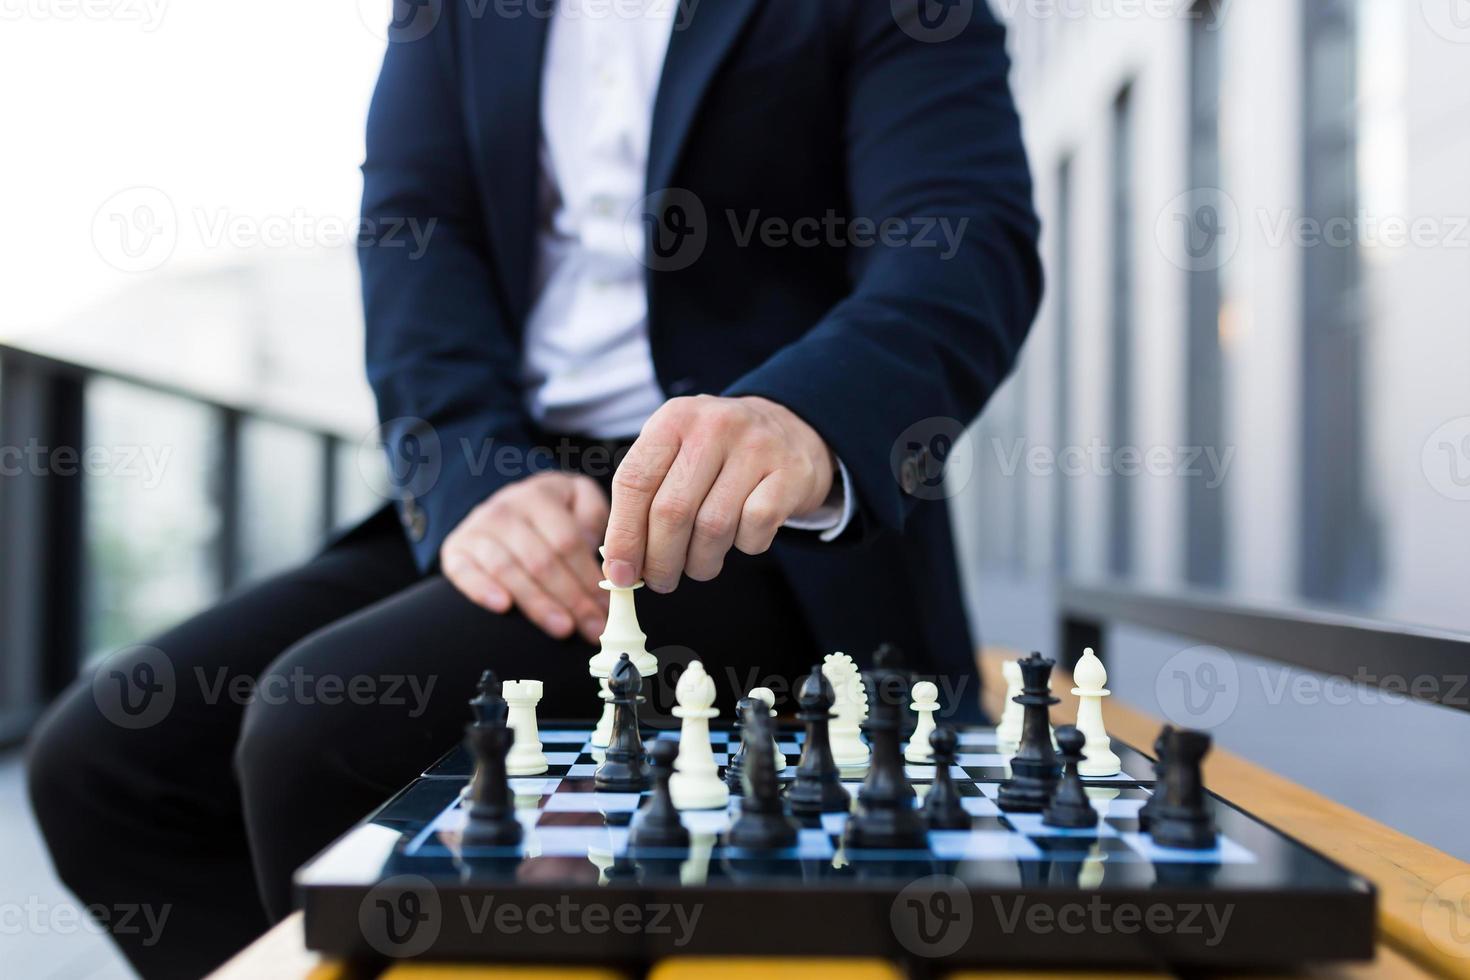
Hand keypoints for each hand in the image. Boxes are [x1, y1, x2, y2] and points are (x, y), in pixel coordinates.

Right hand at [441, 471, 609, 641]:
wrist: (503, 506)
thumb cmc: (549, 512)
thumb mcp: (578, 498)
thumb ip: (596, 517)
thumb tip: (601, 556)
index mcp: (540, 495)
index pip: (567, 541)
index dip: (588, 577)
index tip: (606, 607)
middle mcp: (505, 508)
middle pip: (541, 560)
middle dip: (571, 599)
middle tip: (591, 629)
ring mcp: (476, 529)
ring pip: (508, 569)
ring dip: (538, 603)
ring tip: (562, 628)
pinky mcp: (455, 549)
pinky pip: (464, 571)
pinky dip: (482, 589)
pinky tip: (503, 607)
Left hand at [602, 395, 835, 591]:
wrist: (790, 430)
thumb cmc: (719, 453)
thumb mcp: (677, 454)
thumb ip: (644, 499)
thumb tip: (620, 565)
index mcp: (674, 419)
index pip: (634, 482)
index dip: (623, 536)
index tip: (619, 574)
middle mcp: (714, 425)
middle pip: (672, 511)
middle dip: (660, 560)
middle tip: (661, 581)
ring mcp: (756, 447)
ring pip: (713, 527)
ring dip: (700, 562)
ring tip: (699, 566)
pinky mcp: (790, 473)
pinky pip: (755, 527)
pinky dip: (744, 546)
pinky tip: (741, 540)